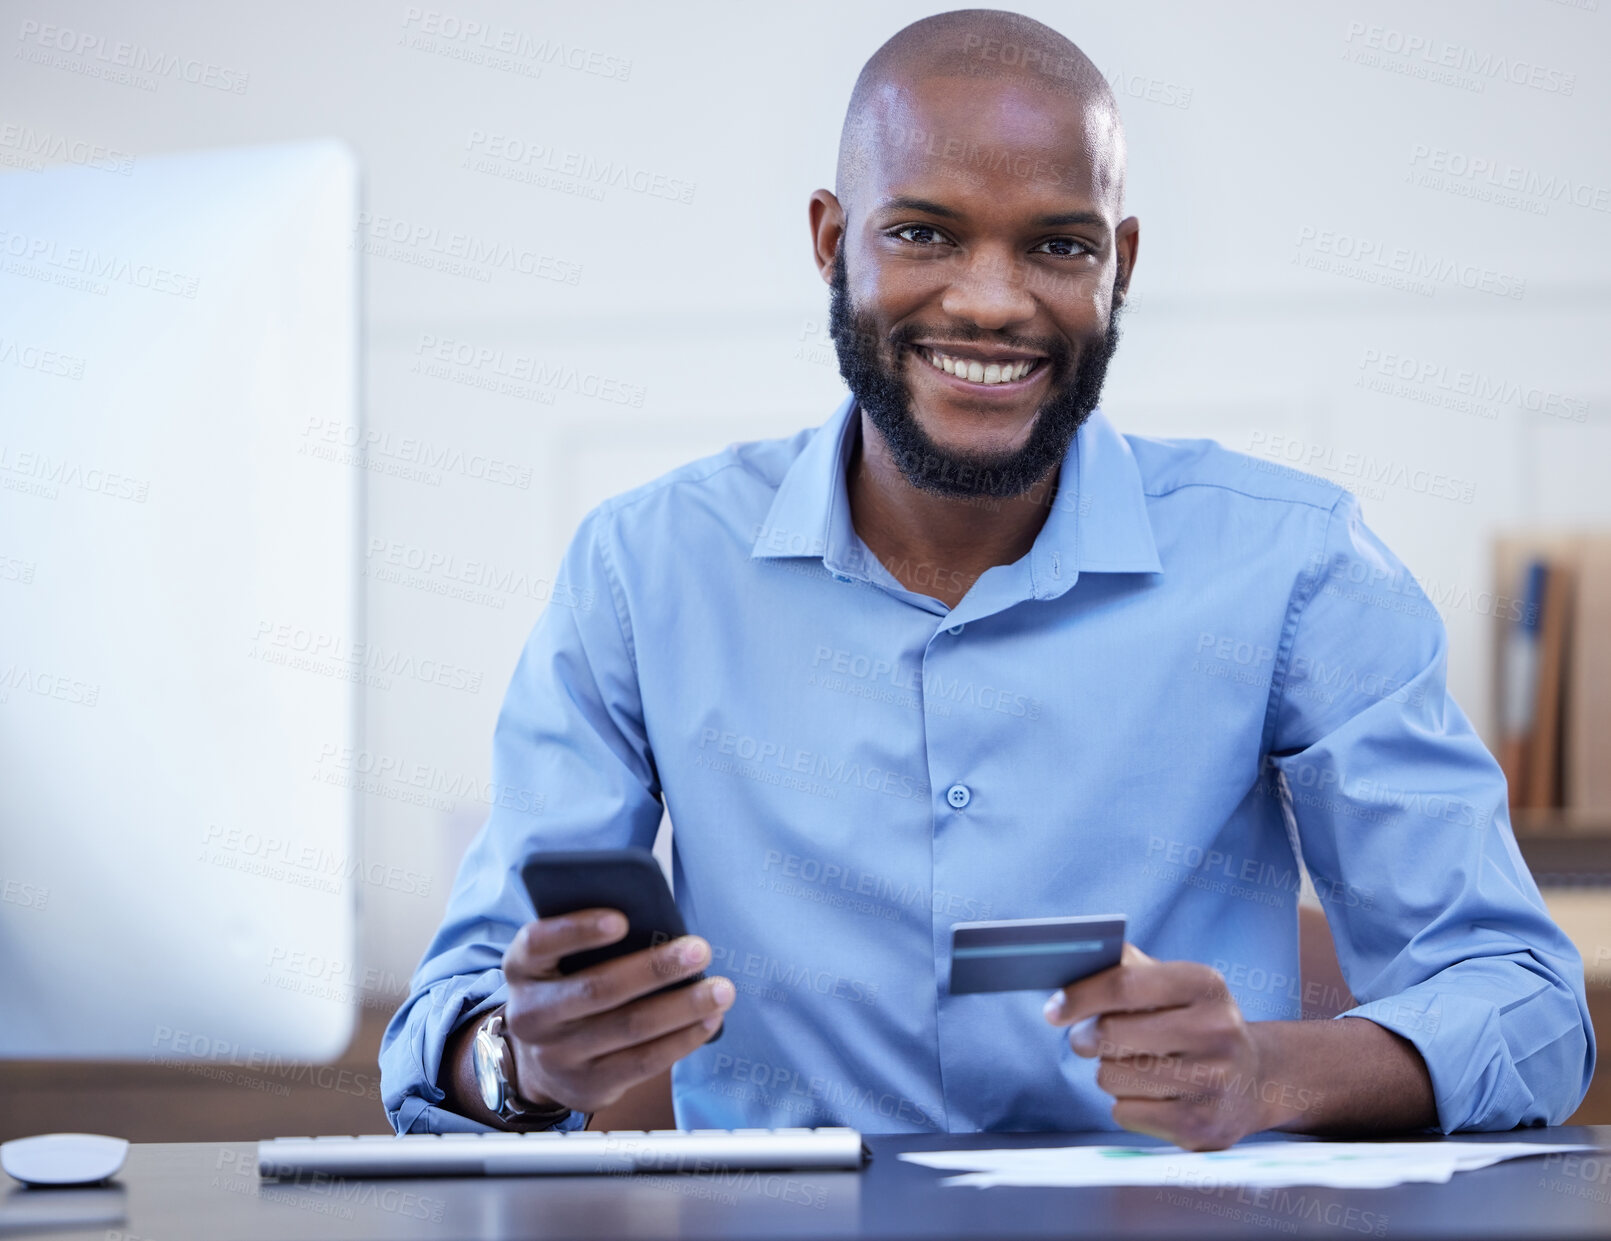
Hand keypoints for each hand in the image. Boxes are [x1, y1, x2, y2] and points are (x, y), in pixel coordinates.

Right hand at [499, 908, 734, 1113]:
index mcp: (523, 969)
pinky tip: (709, 1021)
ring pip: (629, 1027)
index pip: (540, 943)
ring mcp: (558, 1055)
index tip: (621, 919)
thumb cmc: (566, 989)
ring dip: (682, 1006)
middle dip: (655, 968)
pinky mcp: (589, 1085)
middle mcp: (532, 1014)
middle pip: (598, 988)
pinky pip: (643, 1061)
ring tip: (720, 989)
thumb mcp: (559, 962)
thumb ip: (590, 943)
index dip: (578, 930)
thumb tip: (659, 924)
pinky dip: (682, 1039)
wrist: (540, 1062)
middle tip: (699, 950)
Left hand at [1044, 944, 1303, 1149]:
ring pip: (1112, 1076)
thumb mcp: (1173, 984)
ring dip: (1109, 1072)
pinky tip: (1151, 1095)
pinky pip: (1124, 1113)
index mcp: (1205, 985)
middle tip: (1087, 1039)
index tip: (1053, 1010)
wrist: (1255, 1080)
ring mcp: (1213, 1081)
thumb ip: (1126, 967)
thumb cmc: (1195, 1023)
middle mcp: (1217, 1031)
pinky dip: (1125, 1104)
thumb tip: (1073, 959)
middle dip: (1087, 1038)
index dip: (1079, 997)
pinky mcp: (1201, 1125)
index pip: (1124, 985)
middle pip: (1111, 1034)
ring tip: (1133, 1066)